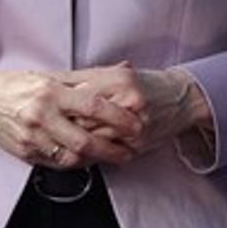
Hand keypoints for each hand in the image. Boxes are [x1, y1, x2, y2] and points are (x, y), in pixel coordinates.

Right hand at [0, 67, 137, 167]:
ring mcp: (32, 137)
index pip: (92, 106)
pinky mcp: (26, 152)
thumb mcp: (52, 75)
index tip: (135, 125)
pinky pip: (57, 163)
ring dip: (96, 159)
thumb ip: (87, 78)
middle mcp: (41, 115)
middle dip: (112, 149)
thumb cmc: (19, 85)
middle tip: (130, 150)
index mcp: (51, 92)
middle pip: (84, 140)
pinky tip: (87, 158)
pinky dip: (76, 162)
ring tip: (113, 156)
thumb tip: (122, 71)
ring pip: (72, 156)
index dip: (119, 118)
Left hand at [56, 63, 213, 157]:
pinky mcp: (138, 143)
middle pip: (83, 117)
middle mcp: (128, 100)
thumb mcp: (117, 74)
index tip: (45, 105)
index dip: (58, 101)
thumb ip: (87, 79)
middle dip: (62, 123)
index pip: (78, 92)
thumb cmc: (147, 84)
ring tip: (58, 140)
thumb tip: (56, 85)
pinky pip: (107, 152)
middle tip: (46, 126)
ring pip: (93, 138)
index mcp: (119, 78)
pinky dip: (92, 153)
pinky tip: (80, 152)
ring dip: (73, 141)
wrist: (181, 99)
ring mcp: (134, 124)